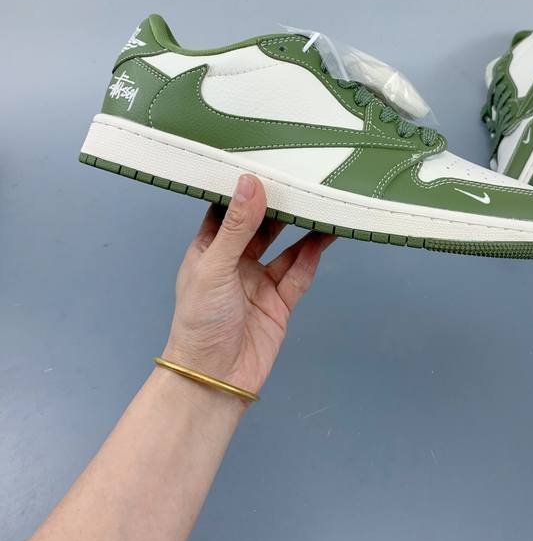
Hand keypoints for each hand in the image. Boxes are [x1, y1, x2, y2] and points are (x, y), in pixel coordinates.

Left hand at [162, 174, 334, 396]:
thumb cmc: (200, 321)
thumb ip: (236, 226)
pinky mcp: (280, 303)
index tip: (263, 161)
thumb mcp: (215, 266)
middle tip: (302, 178)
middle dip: (279, 206)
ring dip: (302, 229)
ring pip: (286, 248)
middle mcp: (235, 262)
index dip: (243, 188)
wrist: (214, 379)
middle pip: (261, 226)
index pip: (226, 210)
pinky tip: (324, 238)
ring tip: (321, 204)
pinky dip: (312, 257)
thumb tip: (251, 182)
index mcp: (209, 250)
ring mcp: (259, 283)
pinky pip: (298, 274)